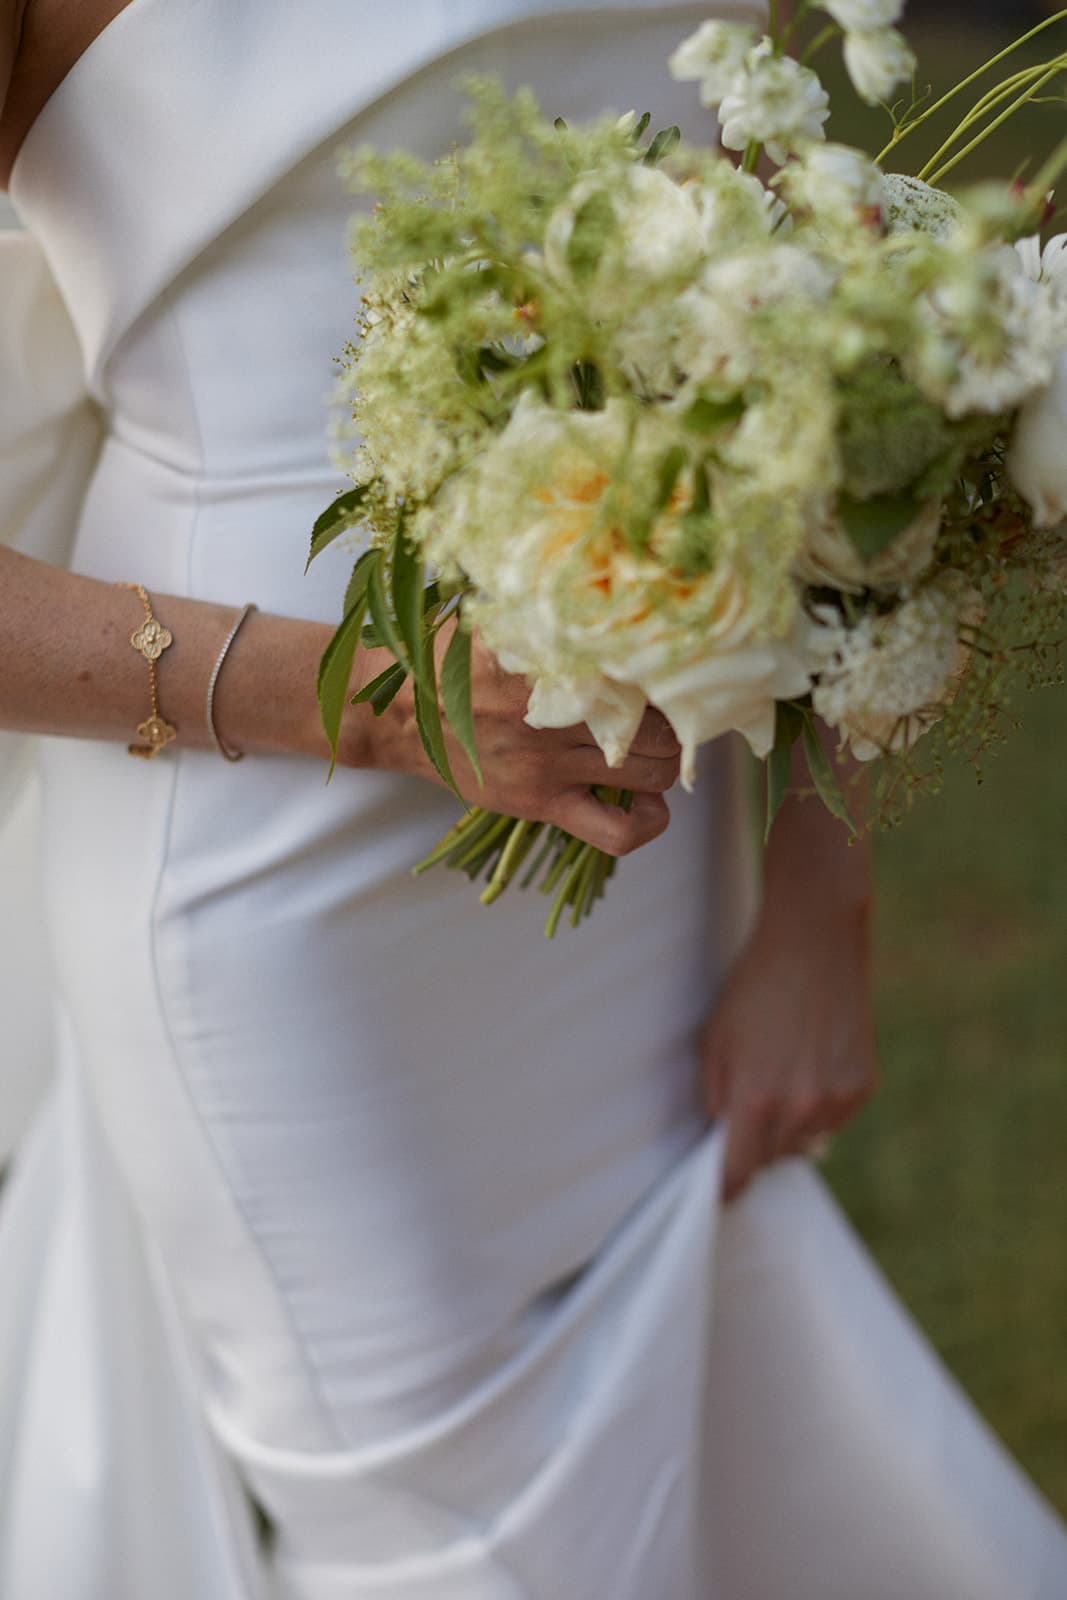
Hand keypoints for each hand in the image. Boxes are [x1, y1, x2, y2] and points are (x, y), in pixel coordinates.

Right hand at [347, 626, 681, 856]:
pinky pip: (615, 831)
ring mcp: (548, 763)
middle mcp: (552, 713)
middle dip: (675, 717)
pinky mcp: (541, 802)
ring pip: (651, 770)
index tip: (673, 664)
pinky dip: (647, 822)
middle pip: (658, 722)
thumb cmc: (451, 659)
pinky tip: (650, 803)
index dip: (669, 668)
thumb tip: (619, 593)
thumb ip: (554, 619)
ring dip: (666, 760)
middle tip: (673, 708)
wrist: (396, 711)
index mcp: (546, 660)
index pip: (637, 664)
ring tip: (656, 745)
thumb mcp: (500, 623)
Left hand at [702, 893, 877, 1199]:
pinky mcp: (863, 1087)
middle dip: (754, 1144)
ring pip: (803, 1142)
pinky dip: (818, 1107)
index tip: (716, 1191)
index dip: (722, 1187)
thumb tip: (722, 1140)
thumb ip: (717, 1098)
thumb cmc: (754, 988)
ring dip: (788, 1126)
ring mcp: (838, 1100)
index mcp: (756, 1098)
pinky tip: (810, 1063)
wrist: (815, 943)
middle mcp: (801, 1108)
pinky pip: (832, 1119)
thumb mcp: (716, 1040)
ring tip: (782, 1072)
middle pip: (770, 1159)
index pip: (737, 1173)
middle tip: (749, 1104)